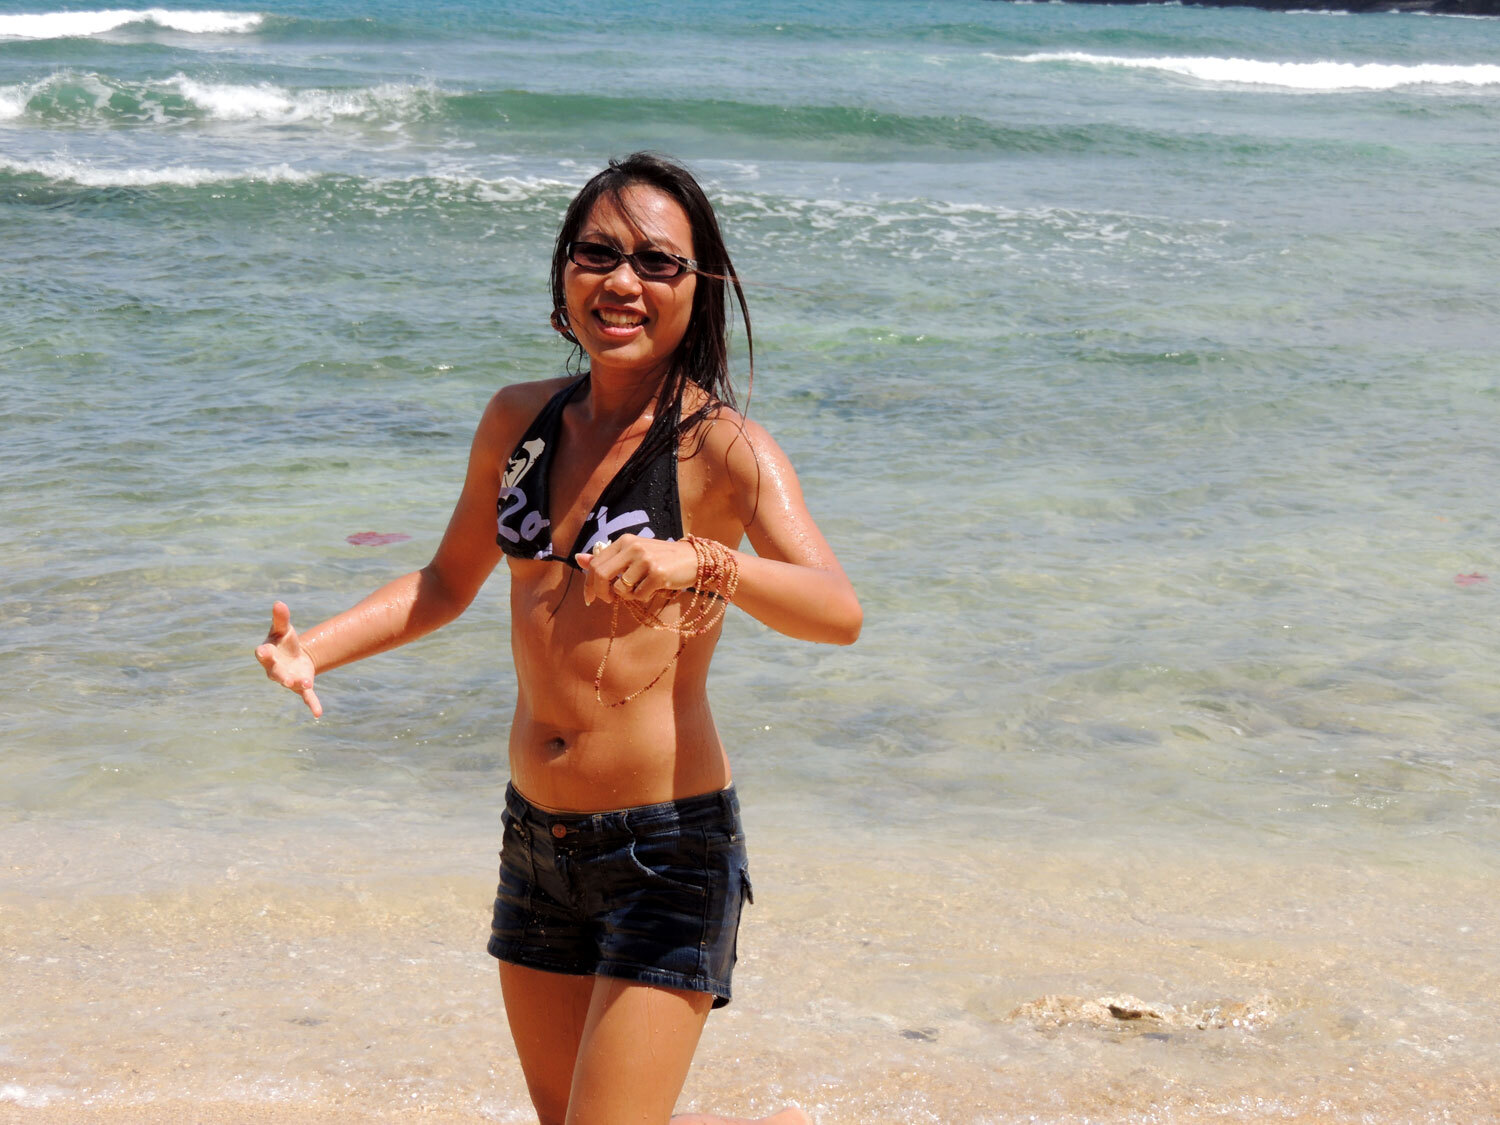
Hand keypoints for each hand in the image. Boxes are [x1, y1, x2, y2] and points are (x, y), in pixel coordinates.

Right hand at [255, 601, 322, 716]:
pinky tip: (318, 713)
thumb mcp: (283, 628)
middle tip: (284, 679)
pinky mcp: (301, 685)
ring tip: (306, 684)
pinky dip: (312, 704)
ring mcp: (288, 679)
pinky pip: (306, 697)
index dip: (263, 653)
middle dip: (279, 675)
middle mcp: (275, 669)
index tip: (263, 651)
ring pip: (291, 683)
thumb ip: (281, 618)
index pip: (263, 654)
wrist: (295, 655)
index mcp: (268, 654)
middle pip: (275, 673)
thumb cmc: (284, 641)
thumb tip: (279, 602)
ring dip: (297, 685)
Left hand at [575, 535, 696, 606]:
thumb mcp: (632, 554)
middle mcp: (633, 547)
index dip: (589, 584)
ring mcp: (645, 560)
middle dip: (601, 593)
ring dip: (626, 596)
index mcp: (624, 541)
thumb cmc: (660, 558)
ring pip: (620, 589)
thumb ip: (606, 558)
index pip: (595, 564)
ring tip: (639, 589)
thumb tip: (579, 560)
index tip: (590, 598)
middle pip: (600, 575)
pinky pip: (638, 595)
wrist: (692, 559)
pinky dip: (642, 598)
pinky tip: (652, 590)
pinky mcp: (658, 573)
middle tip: (609, 600)